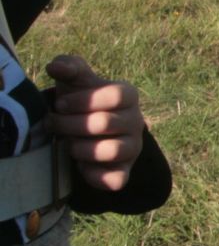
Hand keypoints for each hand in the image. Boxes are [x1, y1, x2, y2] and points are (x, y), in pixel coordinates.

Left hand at [45, 56, 145, 192]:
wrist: (89, 129)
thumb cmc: (81, 100)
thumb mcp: (75, 81)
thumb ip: (68, 67)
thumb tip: (55, 67)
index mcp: (129, 95)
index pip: (114, 95)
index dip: (82, 100)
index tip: (59, 104)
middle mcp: (137, 122)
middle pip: (105, 123)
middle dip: (69, 124)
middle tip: (54, 124)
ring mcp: (133, 148)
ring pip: (111, 151)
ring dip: (79, 148)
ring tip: (67, 143)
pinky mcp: (124, 172)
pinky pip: (114, 179)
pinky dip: (93, 175)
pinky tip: (79, 165)